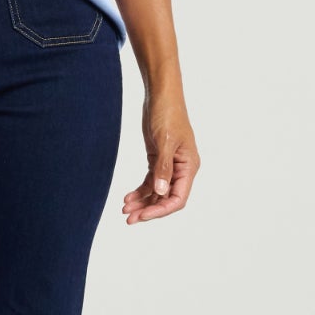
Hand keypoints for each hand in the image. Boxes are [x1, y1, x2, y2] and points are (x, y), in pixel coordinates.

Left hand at [122, 89, 198, 222]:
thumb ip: (162, 168)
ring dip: (142, 202)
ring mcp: (170, 166)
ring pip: (157, 192)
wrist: (160, 95)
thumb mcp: (164, 141)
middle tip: (129, 218)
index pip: (178, 198)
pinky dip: (140, 191)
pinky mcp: (158, 160)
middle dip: (149, 210)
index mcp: (189, 167)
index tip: (142, 215)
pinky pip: (150, 182)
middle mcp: (181, 169)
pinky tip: (128, 198)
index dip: (161, 210)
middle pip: (166, 199)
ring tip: (125, 210)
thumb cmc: (167, 114)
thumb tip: (160, 192)